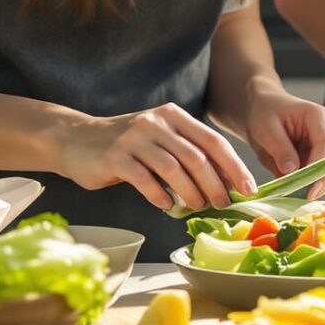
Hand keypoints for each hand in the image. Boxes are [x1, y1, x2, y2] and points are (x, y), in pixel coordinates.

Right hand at [58, 105, 257, 211]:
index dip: (234, 166)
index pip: (213, 141)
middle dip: (215, 183)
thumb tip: (224, 184)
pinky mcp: (115, 156)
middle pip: (196, 156)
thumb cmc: (127, 147)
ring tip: (197, 207)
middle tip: (223, 204)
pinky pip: (144, 179)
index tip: (248, 188)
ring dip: (190, 192)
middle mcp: (156, 123)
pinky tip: (166, 205)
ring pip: (173, 168)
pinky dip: (159, 195)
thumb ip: (187, 155)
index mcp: (174, 117)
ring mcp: (134, 138)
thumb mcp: (160, 141)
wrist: (76, 140)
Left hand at [238, 84, 324, 197]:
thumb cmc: (265, 115)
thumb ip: (280, 149)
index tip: (309, 189)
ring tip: (305, 195)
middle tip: (309, 197)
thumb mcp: (266, 129)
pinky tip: (306, 190)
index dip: (320, 168)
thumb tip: (291, 171)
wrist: (265, 111)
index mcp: (318, 117)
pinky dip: (322, 184)